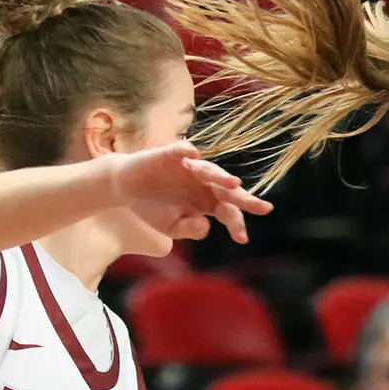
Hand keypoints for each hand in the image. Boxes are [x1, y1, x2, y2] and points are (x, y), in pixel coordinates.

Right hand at [100, 140, 272, 254]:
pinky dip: (187, 151)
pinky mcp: (171, 154)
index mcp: (210, 202)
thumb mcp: (171, 228)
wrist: (125, 189)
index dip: (236, 225)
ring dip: (221, 177)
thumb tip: (205, 226)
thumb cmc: (153, 208)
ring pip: (210, 170)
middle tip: (263, 208)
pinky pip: (182, 150)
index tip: (242, 238)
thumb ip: (189, 229)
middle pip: (229, 191)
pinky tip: (194, 154)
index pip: (229, 213)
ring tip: (234, 184)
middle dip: (246, 199)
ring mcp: (190, 167)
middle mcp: (205, 183)